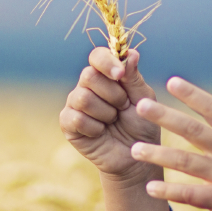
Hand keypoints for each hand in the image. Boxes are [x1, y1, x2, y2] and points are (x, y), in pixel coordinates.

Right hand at [59, 47, 161, 182]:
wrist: (135, 157)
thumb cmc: (141, 125)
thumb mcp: (143, 100)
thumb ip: (134, 78)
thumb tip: (131, 53)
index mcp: (106, 75)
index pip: (97, 56)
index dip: (106, 62)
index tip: (120, 75)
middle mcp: (87, 86)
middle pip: (88, 76)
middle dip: (112, 94)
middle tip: (122, 107)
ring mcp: (75, 103)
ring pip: (82, 98)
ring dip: (105, 113)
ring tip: (113, 121)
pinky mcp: (68, 123)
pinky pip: (77, 119)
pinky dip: (95, 128)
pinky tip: (101, 133)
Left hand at [128, 77, 211, 210]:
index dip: (194, 94)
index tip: (172, 81)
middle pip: (194, 130)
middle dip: (165, 116)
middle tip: (140, 106)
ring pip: (186, 161)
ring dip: (158, 155)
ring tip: (134, 150)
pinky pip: (191, 194)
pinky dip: (170, 191)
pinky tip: (151, 188)